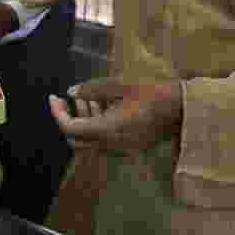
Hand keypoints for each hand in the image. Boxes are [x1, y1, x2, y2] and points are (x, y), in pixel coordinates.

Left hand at [48, 78, 183, 154]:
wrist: (181, 109)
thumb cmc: (151, 93)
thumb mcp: (119, 85)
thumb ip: (92, 89)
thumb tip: (71, 92)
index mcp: (106, 130)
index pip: (70, 129)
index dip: (57, 114)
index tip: (53, 98)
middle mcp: (111, 145)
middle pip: (77, 140)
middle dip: (67, 119)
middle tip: (64, 100)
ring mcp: (121, 148)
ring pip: (90, 141)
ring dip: (82, 121)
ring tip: (83, 98)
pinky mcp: (129, 147)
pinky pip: (104, 141)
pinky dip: (96, 125)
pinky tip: (101, 106)